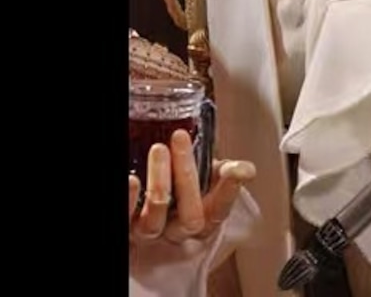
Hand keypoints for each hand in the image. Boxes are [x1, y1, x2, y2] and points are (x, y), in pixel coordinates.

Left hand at [129, 129, 255, 244]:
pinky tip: (131, 180)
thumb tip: (244, 170)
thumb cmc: (186, 184)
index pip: (221, 210)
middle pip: (189, 218)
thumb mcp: (211, 173)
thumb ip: (229, 171)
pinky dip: (128, 200)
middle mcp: (178, 230)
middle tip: (181, 139)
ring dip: (158, 185)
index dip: (228, 192)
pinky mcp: (127, 228)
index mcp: (206, 217)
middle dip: (187, 177)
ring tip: (159, 150)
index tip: (233, 168)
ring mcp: (151, 231)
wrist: (157, 196)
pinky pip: (125, 221)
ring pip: (154, 223)